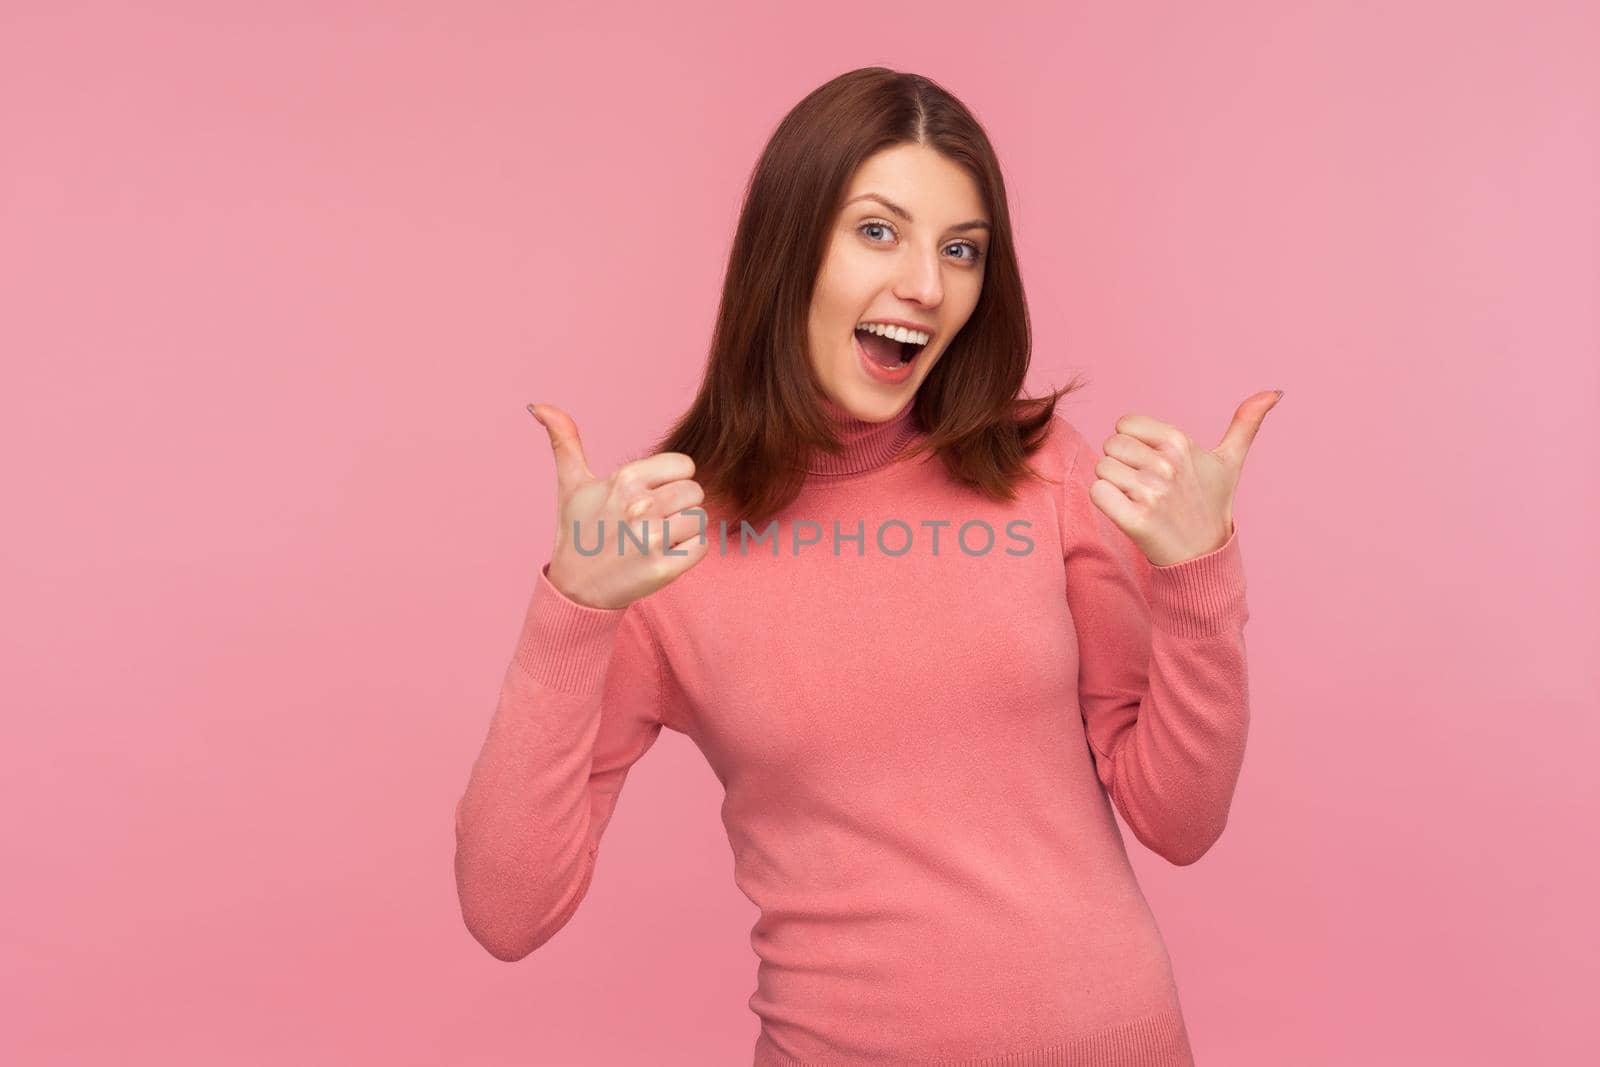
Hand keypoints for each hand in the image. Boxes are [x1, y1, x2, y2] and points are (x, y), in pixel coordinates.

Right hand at [527, 403, 709, 609]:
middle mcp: (640, 506)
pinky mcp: (664, 569)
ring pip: (699, 518)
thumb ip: (564, 441)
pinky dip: (687, 553)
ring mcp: (653, 539)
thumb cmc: (578, 533)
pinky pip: (701, 547)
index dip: (671, 480)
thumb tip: (538, 405)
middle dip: (678, 505)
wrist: (575, 590)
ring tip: (655, 539)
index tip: (651, 495)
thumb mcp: (571, 485)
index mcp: (624, 480)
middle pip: (695, 492)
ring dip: (683, 530)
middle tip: (652, 521)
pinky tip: (662, 556)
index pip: (683, 465)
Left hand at [1089, 390, 1282, 566]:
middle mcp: (1166, 464)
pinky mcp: (1135, 520)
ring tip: (1138, 500)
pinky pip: (1097, 493)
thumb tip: (1275, 391)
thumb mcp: (1230, 462)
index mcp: (1181, 442)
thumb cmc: (1211, 504)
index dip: (1133, 443)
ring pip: (1102, 469)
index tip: (1152, 463)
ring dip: (1113, 485)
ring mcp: (1151, 493)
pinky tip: (1126, 512)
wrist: (1204, 554)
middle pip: (1111, 445)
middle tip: (1145, 485)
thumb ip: (1245, 424)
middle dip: (1122, 464)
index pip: (1125, 424)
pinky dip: (1105, 502)